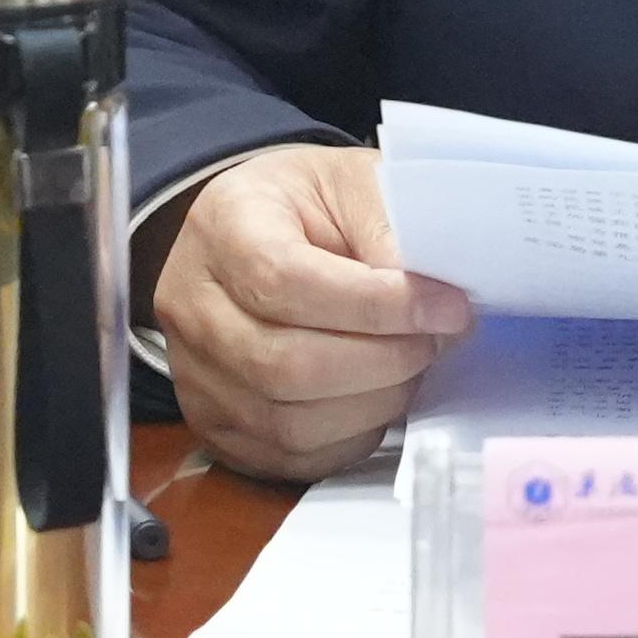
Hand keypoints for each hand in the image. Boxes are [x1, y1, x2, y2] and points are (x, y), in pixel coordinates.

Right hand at [149, 145, 475, 482]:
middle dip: (385, 361)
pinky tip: (378, 395)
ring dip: (374, 402)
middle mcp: (191, 306)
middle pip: (285, 365)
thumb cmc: (305, 206)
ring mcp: (194, 375)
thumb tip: (430, 297)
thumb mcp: (352, 181)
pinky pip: (288, 456)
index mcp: (223, 228)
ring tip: (413, 364)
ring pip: (287, 423)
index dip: (378, 305)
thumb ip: (388, 230)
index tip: (447, 307)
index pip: (286, 282)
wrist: (249, 234)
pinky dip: (349, 436)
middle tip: (437, 339)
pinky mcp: (215, 426)